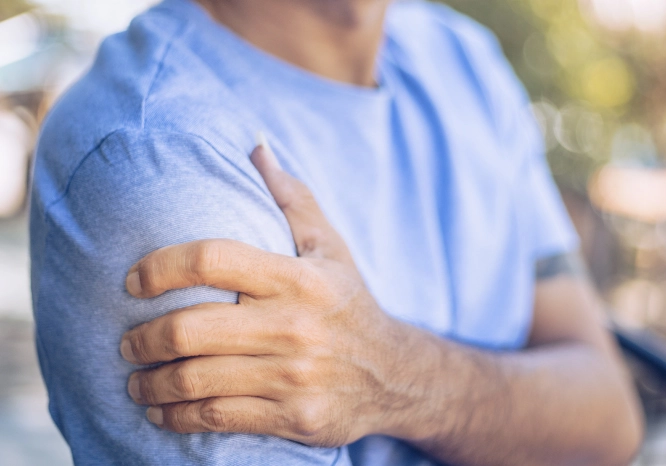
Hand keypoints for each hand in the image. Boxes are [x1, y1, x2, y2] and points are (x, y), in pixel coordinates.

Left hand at [121, 142, 404, 446]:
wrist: (394, 376)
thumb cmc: (349, 302)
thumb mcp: (331, 246)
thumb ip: (292, 197)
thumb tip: (255, 146)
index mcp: (299, 277)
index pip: (212, 259)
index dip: (159, 267)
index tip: (133, 281)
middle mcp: (296, 325)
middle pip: (190, 329)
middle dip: (142, 338)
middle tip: (127, 341)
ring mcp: (294, 375)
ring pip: (195, 380)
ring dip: (150, 383)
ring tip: (135, 379)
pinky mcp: (294, 417)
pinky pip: (216, 418)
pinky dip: (176, 417)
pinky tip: (162, 411)